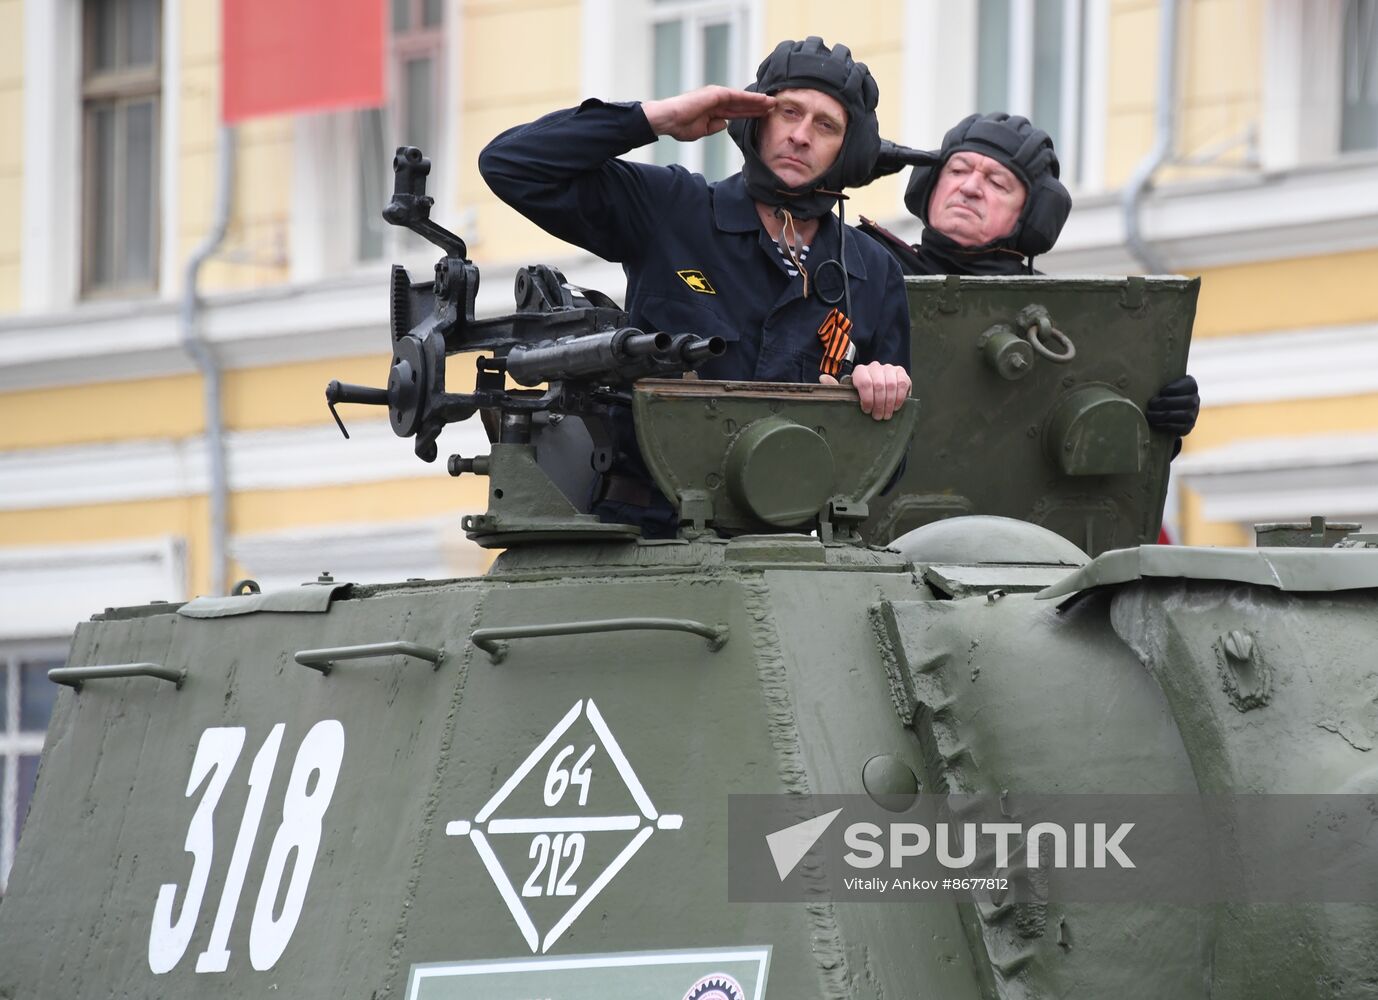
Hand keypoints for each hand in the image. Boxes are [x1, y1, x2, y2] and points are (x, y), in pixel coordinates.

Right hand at [641, 86, 775, 141]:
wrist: (668, 119)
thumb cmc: (679, 126)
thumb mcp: (701, 131)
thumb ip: (713, 127)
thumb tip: (725, 125)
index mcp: (714, 110)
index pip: (737, 112)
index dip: (750, 114)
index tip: (763, 116)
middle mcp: (717, 100)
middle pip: (743, 104)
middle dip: (758, 106)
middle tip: (775, 107)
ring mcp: (717, 96)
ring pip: (743, 99)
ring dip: (758, 101)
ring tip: (773, 103)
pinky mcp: (716, 94)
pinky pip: (738, 97)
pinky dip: (750, 98)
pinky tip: (762, 100)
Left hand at [820, 362, 910, 420]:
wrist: (879, 393)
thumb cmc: (862, 395)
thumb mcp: (848, 393)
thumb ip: (835, 387)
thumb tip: (822, 378)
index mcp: (860, 371)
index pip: (865, 382)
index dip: (867, 399)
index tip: (866, 411)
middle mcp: (875, 366)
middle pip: (879, 386)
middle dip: (879, 404)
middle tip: (877, 417)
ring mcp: (889, 368)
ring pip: (891, 385)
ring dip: (889, 403)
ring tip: (886, 415)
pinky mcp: (901, 372)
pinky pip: (903, 383)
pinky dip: (899, 397)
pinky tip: (895, 407)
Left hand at [1145, 374, 1199, 435]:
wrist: (1171, 411)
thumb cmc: (1163, 393)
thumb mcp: (1164, 384)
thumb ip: (1160, 381)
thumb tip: (1143, 377)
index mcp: (1191, 385)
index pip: (1186, 385)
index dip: (1171, 389)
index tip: (1160, 392)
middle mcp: (1195, 399)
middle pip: (1181, 401)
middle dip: (1163, 403)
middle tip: (1151, 404)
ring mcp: (1193, 414)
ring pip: (1179, 415)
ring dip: (1161, 415)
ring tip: (1150, 414)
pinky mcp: (1188, 426)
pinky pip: (1177, 427)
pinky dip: (1164, 425)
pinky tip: (1155, 422)